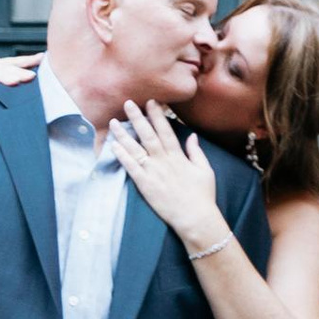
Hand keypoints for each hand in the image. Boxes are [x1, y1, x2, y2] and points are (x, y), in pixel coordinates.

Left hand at [109, 100, 229, 253]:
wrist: (195, 217)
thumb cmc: (202, 195)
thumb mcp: (205, 169)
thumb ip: (196, 151)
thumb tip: (192, 136)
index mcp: (178, 155)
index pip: (166, 130)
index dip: (157, 115)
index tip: (151, 102)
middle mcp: (164, 160)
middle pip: (148, 135)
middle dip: (138, 118)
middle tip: (128, 103)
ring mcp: (153, 172)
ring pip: (136, 149)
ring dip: (124, 135)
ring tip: (113, 122)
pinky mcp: (145, 185)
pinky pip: (131, 168)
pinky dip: (122, 156)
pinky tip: (114, 146)